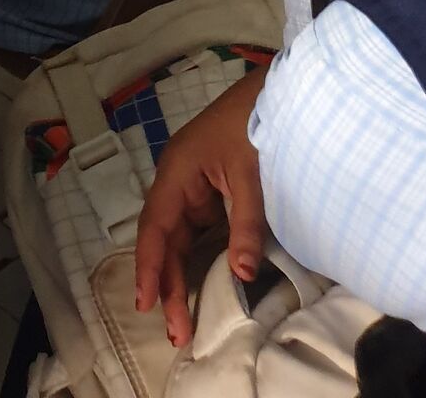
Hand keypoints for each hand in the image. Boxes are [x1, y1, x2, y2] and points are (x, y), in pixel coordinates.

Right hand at [134, 70, 266, 346]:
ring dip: (180, 276)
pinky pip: (199, 233)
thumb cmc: (255, 125)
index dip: (149, 266)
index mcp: (177, 172)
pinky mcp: (212, 193)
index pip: (155, 226)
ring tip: (183, 321)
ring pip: (180, 239)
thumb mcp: (251, 176)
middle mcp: (178, 182)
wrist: (279, 95)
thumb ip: (246, 226)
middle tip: (176, 331)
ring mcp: (194, 187)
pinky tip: (201, 288)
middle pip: (165, 239)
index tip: (145, 302)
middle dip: (167, 284)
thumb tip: (242, 275)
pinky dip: (198, 261)